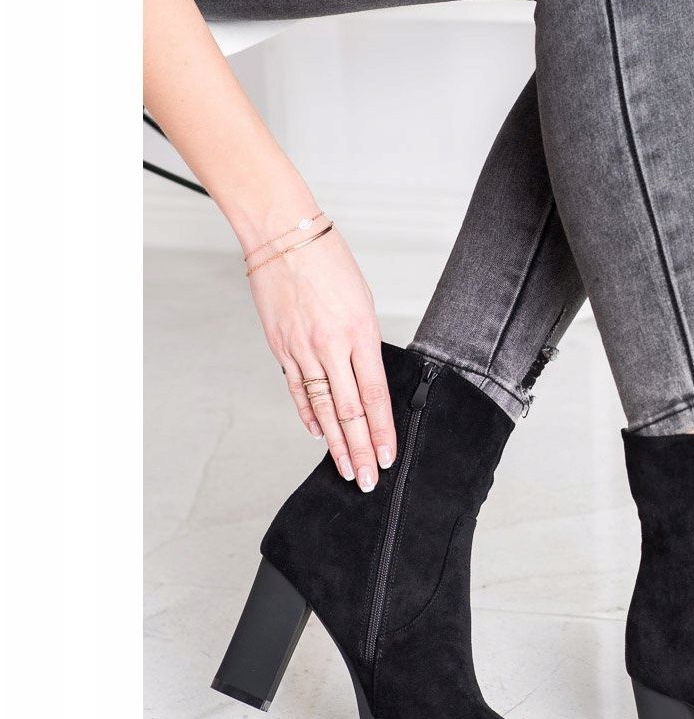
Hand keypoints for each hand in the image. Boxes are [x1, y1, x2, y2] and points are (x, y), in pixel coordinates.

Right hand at [248, 226, 395, 489]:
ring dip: (336, 443)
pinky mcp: (281, 349)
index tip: (388, 457)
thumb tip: (367, 375)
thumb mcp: (362, 302)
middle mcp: (331, 348)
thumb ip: (364, 342)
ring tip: (346, 468)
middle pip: (349, 412)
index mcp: (360, 335)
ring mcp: (302, 351)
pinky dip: (308, 414)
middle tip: (368, 479)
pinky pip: (298, 390)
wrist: (284, 239)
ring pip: (323, 409)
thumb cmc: (329, 263)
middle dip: (360, 450)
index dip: (382, 431)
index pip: (375, 397)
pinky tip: (317, 433)